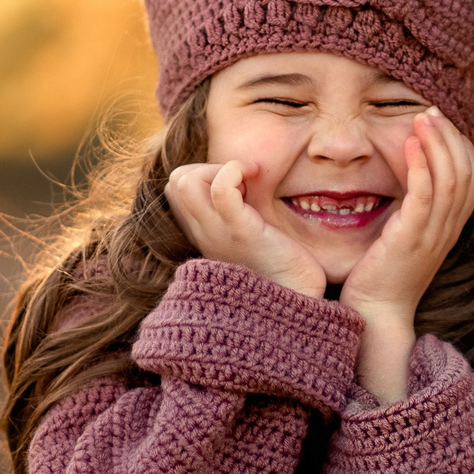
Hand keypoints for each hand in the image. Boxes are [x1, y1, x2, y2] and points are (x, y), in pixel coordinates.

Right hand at [164, 160, 326, 297]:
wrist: (298, 307)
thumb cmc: (285, 274)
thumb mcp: (256, 240)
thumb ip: (245, 218)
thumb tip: (252, 188)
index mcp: (206, 235)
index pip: (177, 191)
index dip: (205, 175)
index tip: (241, 185)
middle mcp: (204, 234)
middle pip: (175, 182)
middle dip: (209, 166)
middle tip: (244, 182)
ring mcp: (218, 233)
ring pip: (184, 180)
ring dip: (218, 167)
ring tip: (248, 180)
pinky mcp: (241, 233)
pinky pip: (220, 188)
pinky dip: (235, 170)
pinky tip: (256, 176)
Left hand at [337, 108, 473, 324]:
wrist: (377, 313)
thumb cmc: (384, 275)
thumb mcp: (408, 236)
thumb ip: (416, 209)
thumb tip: (410, 176)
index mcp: (450, 228)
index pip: (472, 179)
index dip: (461, 147)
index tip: (441, 123)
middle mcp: (448, 230)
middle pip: (466, 172)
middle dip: (451, 136)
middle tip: (432, 111)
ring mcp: (433, 234)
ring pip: (450, 178)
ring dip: (437, 143)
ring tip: (422, 117)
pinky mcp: (411, 238)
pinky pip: (425, 195)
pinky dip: (420, 164)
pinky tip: (410, 143)